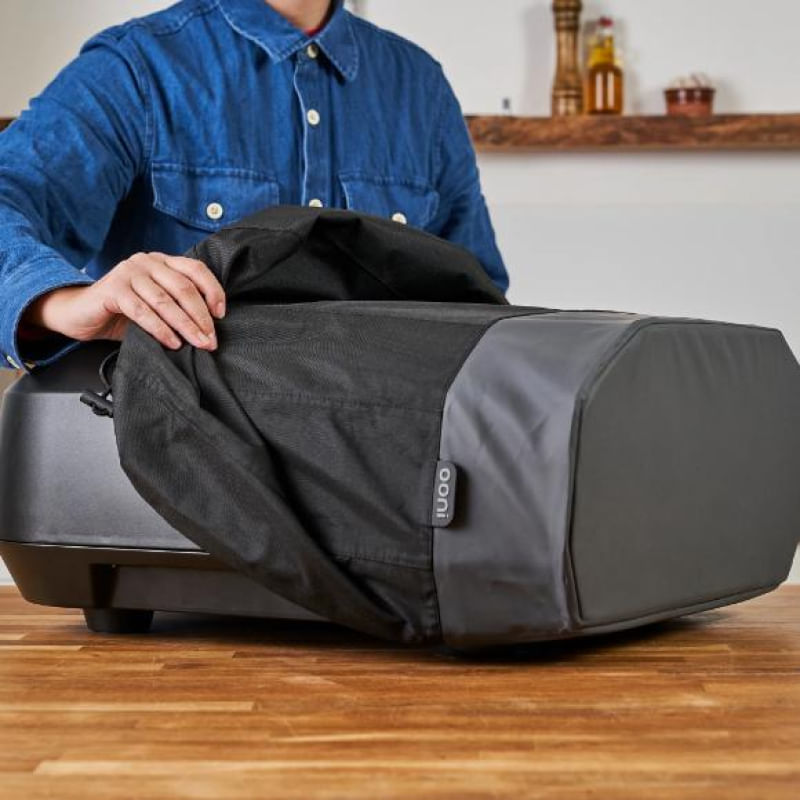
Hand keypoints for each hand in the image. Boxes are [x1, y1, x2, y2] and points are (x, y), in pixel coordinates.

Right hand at [23, 253, 225, 350]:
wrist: (81, 314)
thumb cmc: (124, 312)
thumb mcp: (157, 305)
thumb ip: (179, 306)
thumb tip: (210, 328)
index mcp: (162, 261)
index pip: (196, 269)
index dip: (213, 291)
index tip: (221, 315)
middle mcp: (147, 261)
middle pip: (184, 287)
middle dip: (202, 317)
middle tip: (211, 340)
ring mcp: (128, 272)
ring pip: (165, 301)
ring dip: (186, 325)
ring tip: (199, 344)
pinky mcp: (113, 289)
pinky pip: (142, 311)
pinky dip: (160, 329)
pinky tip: (172, 343)